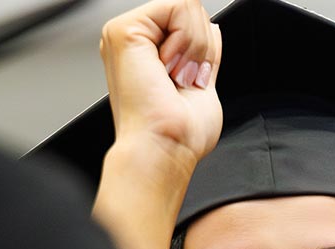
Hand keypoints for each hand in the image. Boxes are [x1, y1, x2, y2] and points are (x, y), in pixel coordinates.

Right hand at [100, 0, 222, 168]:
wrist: (164, 148)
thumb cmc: (177, 133)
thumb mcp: (202, 82)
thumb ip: (203, 52)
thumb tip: (210, 28)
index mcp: (145, 55)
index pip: (190, 23)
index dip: (204, 50)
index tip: (189, 82)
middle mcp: (133, 43)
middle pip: (192, 11)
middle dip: (202, 47)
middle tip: (182, 81)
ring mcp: (125, 34)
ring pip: (188, 6)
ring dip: (196, 48)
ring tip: (174, 77)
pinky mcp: (124, 30)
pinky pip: (180, 7)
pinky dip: (188, 40)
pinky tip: (168, 68)